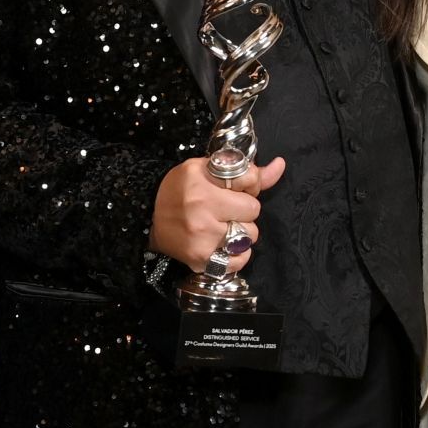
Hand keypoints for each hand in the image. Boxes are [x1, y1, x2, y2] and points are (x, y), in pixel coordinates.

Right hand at [149, 155, 286, 272]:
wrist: (146, 216)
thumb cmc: (180, 189)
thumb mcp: (207, 169)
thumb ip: (247, 171)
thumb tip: (281, 165)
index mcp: (202, 182)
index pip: (251, 180)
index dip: (248, 185)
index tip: (236, 188)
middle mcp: (201, 210)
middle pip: (253, 211)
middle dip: (245, 210)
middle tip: (228, 209)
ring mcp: (201, 238)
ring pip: (249, 236)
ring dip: (242, 232)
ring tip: (224, 226)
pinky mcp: (201, 260)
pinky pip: (239, 261)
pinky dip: (237, 255)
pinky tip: (225, 245)